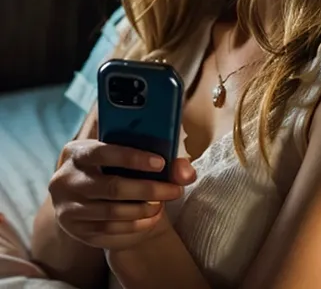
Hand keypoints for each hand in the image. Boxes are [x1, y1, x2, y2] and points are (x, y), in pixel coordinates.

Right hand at [48, 140, 195, 249]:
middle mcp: (66, 180)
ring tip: (162, 204)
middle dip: (148, 190)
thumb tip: (187, 173)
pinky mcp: (75, 231)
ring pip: (112, 213)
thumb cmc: (109, 166)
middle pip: (112, 187)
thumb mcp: (121, 153)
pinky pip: (108, 233)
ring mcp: (67, 208)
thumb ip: (156, 157)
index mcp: (77, 152)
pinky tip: (151, 219)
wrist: (82, 193)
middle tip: (174, 190)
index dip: (134, 158)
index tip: (161, 163)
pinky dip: (135, 227)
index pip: (104, 153)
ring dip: (143, 210)